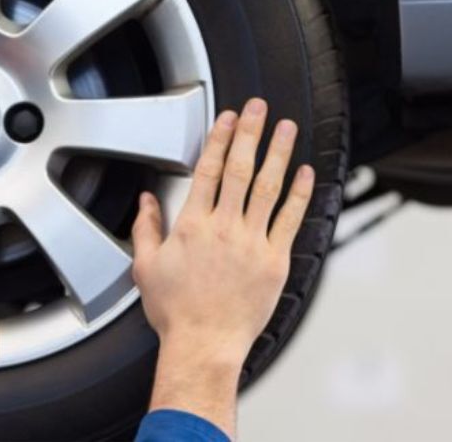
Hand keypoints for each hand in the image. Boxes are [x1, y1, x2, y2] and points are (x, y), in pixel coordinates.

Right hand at [131, 98, 313, 435]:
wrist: (204, 344)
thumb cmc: (175, 312)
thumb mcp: (145, 267)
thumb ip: (146, 228)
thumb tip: (147, 202)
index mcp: (192, 226)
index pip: (208, 171)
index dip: (219, 139)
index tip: (227, 118)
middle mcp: (224, 228)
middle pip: (239, 169)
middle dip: (249, 133)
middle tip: (258, 108)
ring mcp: (252, 242)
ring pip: (268, 187)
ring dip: (278, 152)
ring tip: (286, 128)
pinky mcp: (274, 260)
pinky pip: (290, 219)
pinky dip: (299, 193)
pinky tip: (305, 173)